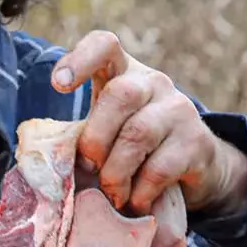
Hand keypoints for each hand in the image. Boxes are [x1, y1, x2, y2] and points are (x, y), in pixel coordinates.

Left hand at [52, 30, 246, 217]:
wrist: (194, 167)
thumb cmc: (134, 149)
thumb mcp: (107, 132)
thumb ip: (85, 135)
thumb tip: (49, 166)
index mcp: (124, 73)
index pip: (105, 45)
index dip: (80, 59)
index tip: (59, 85)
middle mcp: (154, 83)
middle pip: (120, 94)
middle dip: (96, 138)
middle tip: (89, 167)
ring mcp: (179, 109)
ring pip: (138, 133)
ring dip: (116, 171)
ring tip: (111, 193)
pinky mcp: (197, 142)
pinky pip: (159, 168)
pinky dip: (139, 191)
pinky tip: (134, 201)